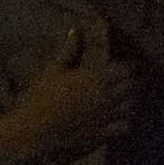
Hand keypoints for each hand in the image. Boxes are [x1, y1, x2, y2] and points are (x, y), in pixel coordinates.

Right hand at [1, 21, 139, 164]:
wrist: (33, 133)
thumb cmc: (40, 99)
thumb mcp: (52, 71)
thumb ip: (68, 51)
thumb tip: (75, 30)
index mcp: (94, 78)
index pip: (124, 70)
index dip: (121, 68)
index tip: (116, 68)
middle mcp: (105, 97)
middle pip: (130, 87)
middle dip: (126, 84)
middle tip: (118, 83)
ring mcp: (105, 117)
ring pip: (129, 106)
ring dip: (125, 102)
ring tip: (117, 100)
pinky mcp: (103, 134)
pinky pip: (124, 126)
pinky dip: (122, 122)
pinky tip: (113, 121)